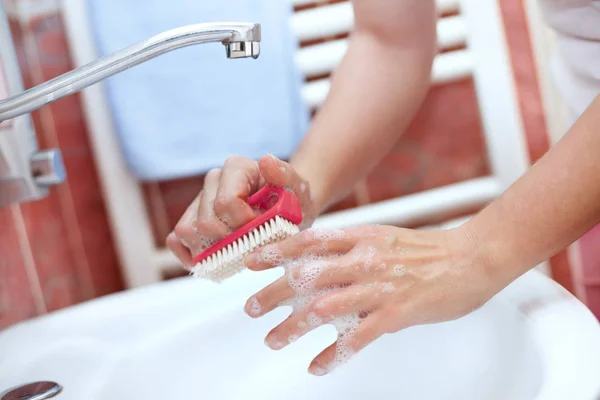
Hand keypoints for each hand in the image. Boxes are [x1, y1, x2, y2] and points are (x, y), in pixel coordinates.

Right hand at [167, 154, 317, 267]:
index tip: (264, 228)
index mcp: (236, 168)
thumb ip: (286, 175)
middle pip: (206, 222)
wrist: (290, 209)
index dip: (245, 225)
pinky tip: (214, 261)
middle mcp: (213, 181)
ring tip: (237, 252)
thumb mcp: (298, 188)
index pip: (226, 203)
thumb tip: (265, 161)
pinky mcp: (191, 219)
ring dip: (211, 250)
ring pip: (187, 231)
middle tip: (253, 241)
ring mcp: (199, 200)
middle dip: (231, 241)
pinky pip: (176, 240)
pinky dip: (190, 256)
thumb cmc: (293, 199)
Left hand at [243, 224, 499, 375]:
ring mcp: (379, 287)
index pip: (309, 241)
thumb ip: (352, 246)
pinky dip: (334, 354)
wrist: (471, 257)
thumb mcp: (383, 236)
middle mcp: (365, 259)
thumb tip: (320, 258)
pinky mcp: (396, 313)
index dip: (277, 251)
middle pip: (307, 276)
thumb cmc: (428, 249)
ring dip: (294, 327)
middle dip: (273, 293)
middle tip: (251, 308)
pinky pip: (358, 337)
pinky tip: (318, 365)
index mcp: (361, 237)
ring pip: (325, 309)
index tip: (252, 261)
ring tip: (273, 340)